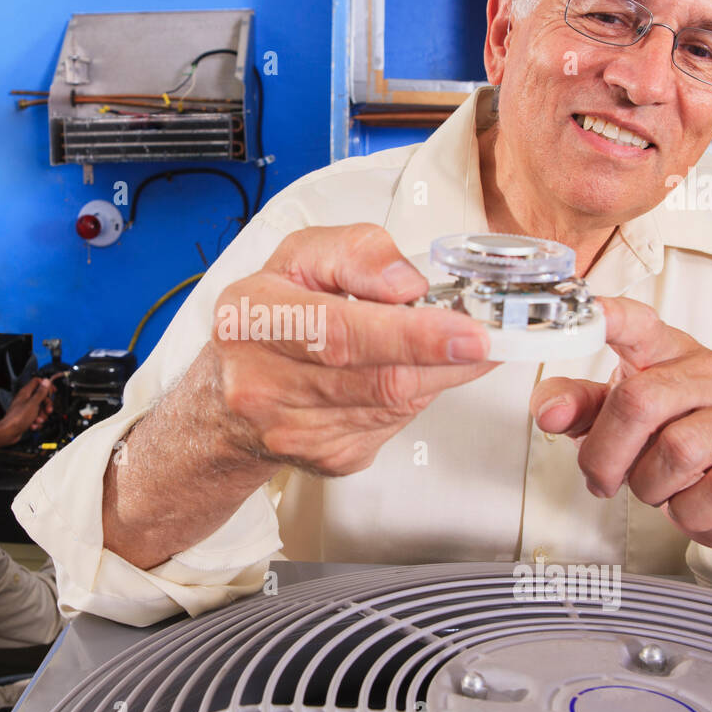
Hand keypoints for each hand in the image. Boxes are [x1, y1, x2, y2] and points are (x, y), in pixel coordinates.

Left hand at [0, 377, 53, 450]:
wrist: (8, 433)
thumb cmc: (17, 418)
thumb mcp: (33, 404)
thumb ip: (40, 392)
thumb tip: (46, 381)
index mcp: (26, 392)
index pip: (38, 382)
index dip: (46, 385)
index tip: (52, 391)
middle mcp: (25, 399)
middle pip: (41, 397)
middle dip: (47, 405)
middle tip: (48, 410)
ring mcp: (26, 409)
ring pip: (40, 409)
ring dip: (42, 416)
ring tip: (37, 420)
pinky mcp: (26, 417)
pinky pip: (36, 418)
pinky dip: (36, 422)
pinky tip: (33, 425)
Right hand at [210, 224, 498, 475]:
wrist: (225, 401)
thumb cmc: (268, 319)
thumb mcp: (299, 259)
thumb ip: (356, 252)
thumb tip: (407, 284)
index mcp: (252, 318)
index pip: (340, 331)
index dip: (410, 334)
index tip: (465, 332)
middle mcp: (262, 382)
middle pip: (376, 377)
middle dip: (441, 358)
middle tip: (485, 340)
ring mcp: (292, 431)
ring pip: (393, 404)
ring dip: (437, 375)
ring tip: (454, 347)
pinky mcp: (324, 459)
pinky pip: (391, 425)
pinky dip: (413, 398)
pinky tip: (408, 375)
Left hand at [529, 296, 711, 549]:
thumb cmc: (669, 440)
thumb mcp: (615, 417)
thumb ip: (577, 406)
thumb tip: (549, 411)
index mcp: (668, 352)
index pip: (641, 324)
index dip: (613, 317)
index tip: (591, 312)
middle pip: (639, 401)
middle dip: (605, 454)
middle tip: (602, 479)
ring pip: (677, 451)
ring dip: (650, 486)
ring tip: (656, 486)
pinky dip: (689, 511)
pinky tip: (690, 502)